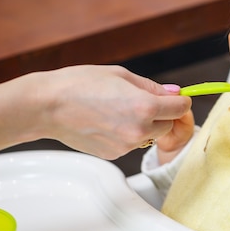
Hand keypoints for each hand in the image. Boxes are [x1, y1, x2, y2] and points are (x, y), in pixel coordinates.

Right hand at [37, 65, 191, 159]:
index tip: (173, 97)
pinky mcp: (114, 154)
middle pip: (168, 124)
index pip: (181, 108)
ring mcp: (126, 145)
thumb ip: (152, 87)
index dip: (179, 100)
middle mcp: (139, 130)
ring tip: (118, 110)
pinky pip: (131, 143)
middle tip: (140, 101)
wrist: (48, 106)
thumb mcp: (121, 75)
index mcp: (145, 107)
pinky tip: (107, 121)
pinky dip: (127, 134)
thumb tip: (174, 92)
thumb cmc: (80, 84)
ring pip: (150, 135)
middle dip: (162, 113)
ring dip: (144, 125)